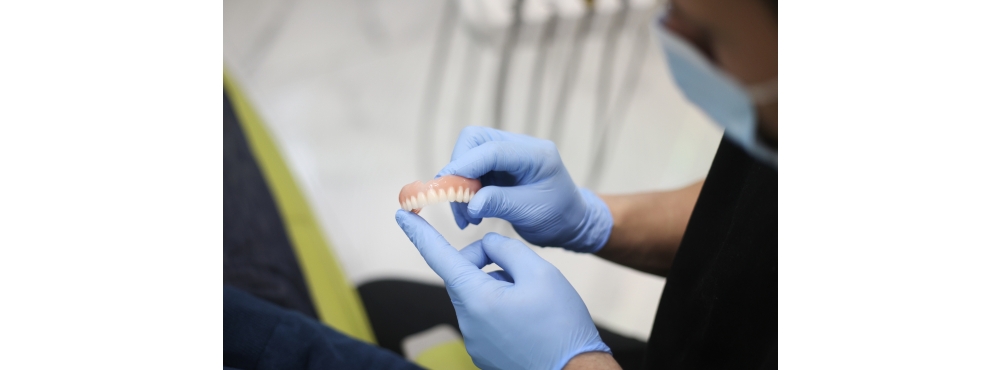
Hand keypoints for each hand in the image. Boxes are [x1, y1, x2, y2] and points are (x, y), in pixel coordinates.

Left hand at [395, 210, 610, 369]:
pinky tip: (529, 320)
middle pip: (465, 274)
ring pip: (478, 295)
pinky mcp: (484, 353)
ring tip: (532, 301)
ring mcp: (474, 341)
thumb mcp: (540, 272)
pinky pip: (485, 318)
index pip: (438, 256)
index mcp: (476, 298)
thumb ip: (507, 249)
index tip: (401, 215)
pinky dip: (502, 309)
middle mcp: (467, 321)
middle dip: (487, 262)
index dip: (419, 232)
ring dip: (499, 287)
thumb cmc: (561, 324)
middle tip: (522, 269)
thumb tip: (489, 248)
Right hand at [438, 126, 612, 252]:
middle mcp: (519, 147)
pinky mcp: (497, 167)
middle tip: (457, 201)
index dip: (465, 165)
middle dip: (458, 170)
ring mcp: (507, 155)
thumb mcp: (530, 212)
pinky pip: (471, 171)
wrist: (569, 220)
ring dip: (459, 186)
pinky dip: (464, 192)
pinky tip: (471, 215)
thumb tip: (470, 203)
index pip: (493, 150)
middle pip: (474, 140)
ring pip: (468, 156)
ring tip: (467, 218)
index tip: (446, 185)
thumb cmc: (557, 215)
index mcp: (535, 154)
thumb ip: (500, 203)